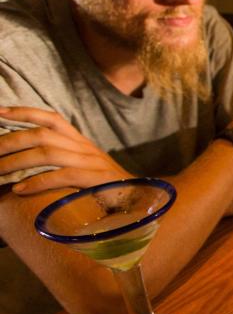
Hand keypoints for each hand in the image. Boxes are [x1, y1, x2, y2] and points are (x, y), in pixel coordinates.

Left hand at [0, 106, 132, 194]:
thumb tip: (24, 162)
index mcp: (80, 141)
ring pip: (47, 153)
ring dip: (16, 163)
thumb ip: (60, 161)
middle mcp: (84, 147)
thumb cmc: (104, 187)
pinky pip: (63, 176)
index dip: (25, 113)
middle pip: (42, 135)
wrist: (139, 200)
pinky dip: (38, 183)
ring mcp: (91, 162)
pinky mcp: (97, 179)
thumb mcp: (83, 167)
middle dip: (10, 142)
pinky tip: (19, 191)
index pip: (51, 118)